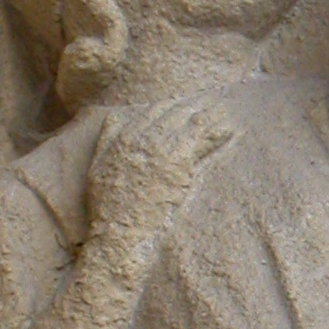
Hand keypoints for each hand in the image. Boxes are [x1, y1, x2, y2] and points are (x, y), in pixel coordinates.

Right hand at [86, 95, 232, 239]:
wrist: (118, 228)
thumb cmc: (107, 203)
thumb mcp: (97, 165)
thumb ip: (107, 138)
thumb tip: (115, 117)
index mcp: (125, 136)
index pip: (154, 111)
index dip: (172, 106)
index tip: (187, 104)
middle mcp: (144, 137)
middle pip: (175, 112)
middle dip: (195, 105)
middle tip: (214, 101)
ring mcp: (163, 149)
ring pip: (191, 122)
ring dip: (210, 114)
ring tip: (226, 110)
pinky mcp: (179, 163)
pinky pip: (203, 141)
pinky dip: (217, 133)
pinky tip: (230, 129)